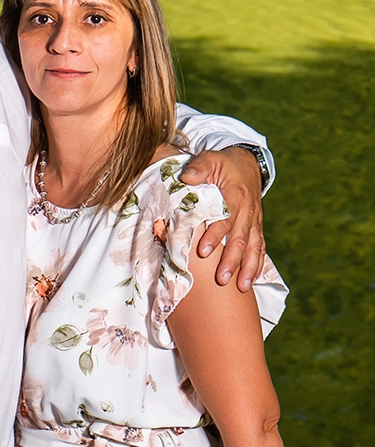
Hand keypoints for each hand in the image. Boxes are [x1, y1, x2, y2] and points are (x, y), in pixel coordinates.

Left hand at [180, 147, 264, 291]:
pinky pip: (259, 248)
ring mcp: (254, 222)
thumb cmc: (224, 164)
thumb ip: (200, 167)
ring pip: (253, 248)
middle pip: (240, 240)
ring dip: (248, 269)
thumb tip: (187, 177)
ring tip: (240, 287)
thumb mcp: (211, 159)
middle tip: (221, 280)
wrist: (248, 164)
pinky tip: (249, 281)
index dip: (214, 236)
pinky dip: (257, 265)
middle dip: (232, 261)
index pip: (225, 220)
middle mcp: (247, 213)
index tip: (202, 251)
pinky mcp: (256, 227)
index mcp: (235, 197)